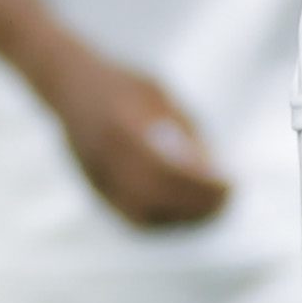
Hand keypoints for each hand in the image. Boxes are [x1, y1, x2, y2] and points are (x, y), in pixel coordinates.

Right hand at [42, 46, 233, 227]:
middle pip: (152, 198)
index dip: (200, 184)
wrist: (69, 84)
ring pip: (140, 215)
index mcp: (119, 127)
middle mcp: (103, 157)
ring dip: (181, 217)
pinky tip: (188, 209)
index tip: (233, 184)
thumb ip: (185, 130)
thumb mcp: (160, 95)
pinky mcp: (94, 190)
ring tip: (214, 208)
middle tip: (228, 200)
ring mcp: (94, 177)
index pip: (164, 170)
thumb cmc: (123, 84)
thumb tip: (216, 171)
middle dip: (195, 205)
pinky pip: (131, 216)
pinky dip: (164, 219)